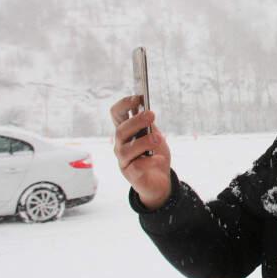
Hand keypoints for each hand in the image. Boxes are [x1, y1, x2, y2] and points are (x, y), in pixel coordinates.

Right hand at [110, 95, 171, 209]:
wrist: (160, 180)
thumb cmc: (155, 155)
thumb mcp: (155, 137)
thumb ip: (150, 126)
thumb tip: (147, 113)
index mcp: (126, 131)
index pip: (116, 114)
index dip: (124, 104)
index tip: (138, 98)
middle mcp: (121, 144)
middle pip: (121, 131)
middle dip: (136, 121)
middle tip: (152, 114)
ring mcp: (123, 160)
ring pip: (126, 149)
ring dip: (144, 141)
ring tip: (158, 138)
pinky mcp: (130, 174)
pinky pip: (137, 166)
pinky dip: (150, 161)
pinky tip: (159, 159)